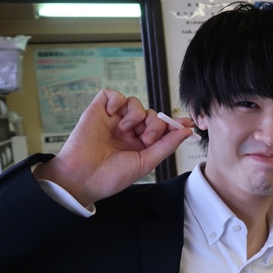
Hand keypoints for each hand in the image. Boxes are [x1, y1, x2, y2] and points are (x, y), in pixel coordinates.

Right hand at [33, 89, 194, 206]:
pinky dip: (117, 100)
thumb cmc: (112, 176)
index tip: (188, 123)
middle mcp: (127, 130)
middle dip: (155, 124)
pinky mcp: (97, 111)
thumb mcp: (146, 162)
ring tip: (126, 130)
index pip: (161, 127)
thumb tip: (186, 132)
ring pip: (135, 103)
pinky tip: (113, 115)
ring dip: (137, 114)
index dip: (174, 124)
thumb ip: (166, 145)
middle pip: (151, 114)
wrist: (83, 178)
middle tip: (146, 139)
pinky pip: (112, 94)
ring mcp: (112, 120)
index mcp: (139, 144)